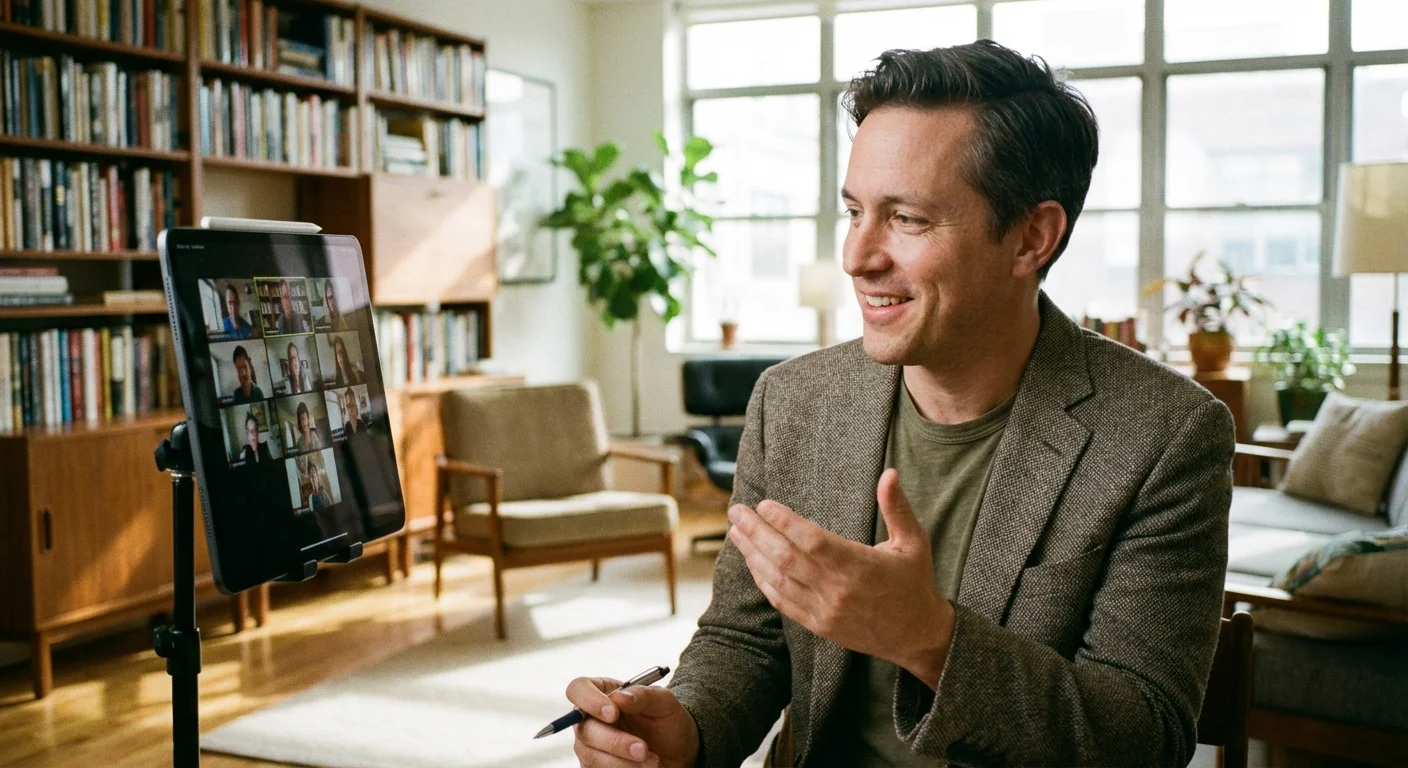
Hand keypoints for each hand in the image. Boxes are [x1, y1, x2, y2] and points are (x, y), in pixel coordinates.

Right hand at [565, 677, 699, 767]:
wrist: (677, 749)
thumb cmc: (666, 719)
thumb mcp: (663, 701)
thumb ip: (642, 695)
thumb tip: (618, 697)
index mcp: (602, 692)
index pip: (579, 689)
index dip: (589, 700)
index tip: (613, 713)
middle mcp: (590, 718)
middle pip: (584, 728)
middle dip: (614, 741)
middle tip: (642, 749)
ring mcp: (589, 745)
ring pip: (590, 755)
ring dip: (621, 762)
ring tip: (651, 761)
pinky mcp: (594, 766)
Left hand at [727, 468, 955, 686]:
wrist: (918, 636)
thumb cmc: (915, 582)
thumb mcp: (914, 541)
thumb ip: (897, 507)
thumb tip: (889, 473)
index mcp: (860, 565)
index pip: (812, 540)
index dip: (784, 522)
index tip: (764, 504)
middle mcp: (838, 589)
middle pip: (786, 557)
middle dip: (756, 532)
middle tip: (736, 511)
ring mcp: (825, 610)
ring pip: (778, 580)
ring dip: (753, 555)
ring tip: (736, 532)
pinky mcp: (819, 625)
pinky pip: (782, 602)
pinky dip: (764, 581)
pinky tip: (752, 562)